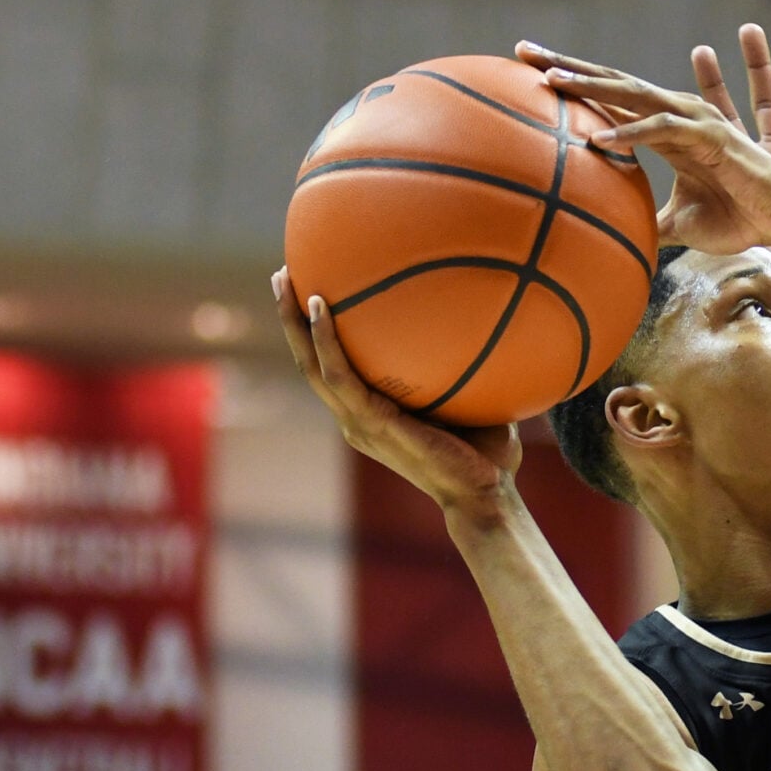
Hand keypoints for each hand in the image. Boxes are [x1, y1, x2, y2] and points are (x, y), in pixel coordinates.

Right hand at [270, 268, 522, 514]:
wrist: (486, 495)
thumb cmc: (487, 455)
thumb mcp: (474, 403)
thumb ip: (466, 369)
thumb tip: (489, 322)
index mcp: (371, 416)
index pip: (332, 371)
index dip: (315, 336)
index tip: (309, 293)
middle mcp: (355, 419)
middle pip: (309, 363)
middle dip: (290, 319)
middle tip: (281, 275)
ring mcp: (359, 423)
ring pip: (311, 366)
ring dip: (293, 322)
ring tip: (284, 279)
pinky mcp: (371, 423)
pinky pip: (339, 375)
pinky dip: (325, 340)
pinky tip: (320, 307)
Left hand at [514, 43, 770, 255]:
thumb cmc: (737, 217)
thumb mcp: (680, 222)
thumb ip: (649, 220)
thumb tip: (616, 238)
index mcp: (664, 129)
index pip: (610, 97)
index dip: (572, 81)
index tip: (527, 72)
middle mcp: (675, 115)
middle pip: (612, 81)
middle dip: (567, 65)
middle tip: (523, 49)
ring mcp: (693, 121)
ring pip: (633, 94)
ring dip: (590, 86)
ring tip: (549, 80)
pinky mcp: (711, 136)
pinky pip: (662, 131)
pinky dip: (630, 134)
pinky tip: (597, 140)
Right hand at [688, 26, 770, 309]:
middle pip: (766, 100)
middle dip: (757, 65)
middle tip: (748, 30)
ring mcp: (751, 166)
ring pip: (731, 116)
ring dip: (718, 83)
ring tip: (703, 50)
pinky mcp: (729, 180)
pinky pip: (709, 144)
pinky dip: (695, 120)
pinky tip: (674, 98)